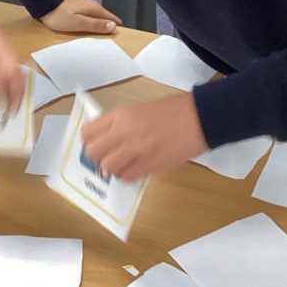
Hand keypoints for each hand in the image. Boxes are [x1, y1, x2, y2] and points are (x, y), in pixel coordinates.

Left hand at [41, 0, 119, 34]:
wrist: (44, 2)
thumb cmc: (60, 15)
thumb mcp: (78, 23)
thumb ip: (95, 25)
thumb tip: (113, 26)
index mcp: (95, 9)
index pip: (112, 19)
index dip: (115, 28)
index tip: (118, 38)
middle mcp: (92, 5)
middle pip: (105, 18)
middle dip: (108, 27)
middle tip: (109, 41)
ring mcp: (85, 5)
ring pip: (98, 17)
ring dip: (100, 25)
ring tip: (100, 37)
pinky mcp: (78, 7)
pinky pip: (90, 16)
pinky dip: (91, 23)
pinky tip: (88, 29)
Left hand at [81, 94, 207, 179]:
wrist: (198, 119)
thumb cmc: (172, 110)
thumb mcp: (138, 108)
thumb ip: (120, 122)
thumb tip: (106, 137)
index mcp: (121, 115)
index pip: (88, 132)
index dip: (89, 140)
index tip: (96, 142)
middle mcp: (123, 133)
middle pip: (93, 152)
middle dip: (96, 156)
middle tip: (106, 155)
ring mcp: (136, 151)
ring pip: (107, 167)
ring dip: (111, 167)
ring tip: (121, 163)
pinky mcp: (149, 166)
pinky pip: (126, 177)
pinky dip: (126, 175)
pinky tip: (133, 168)